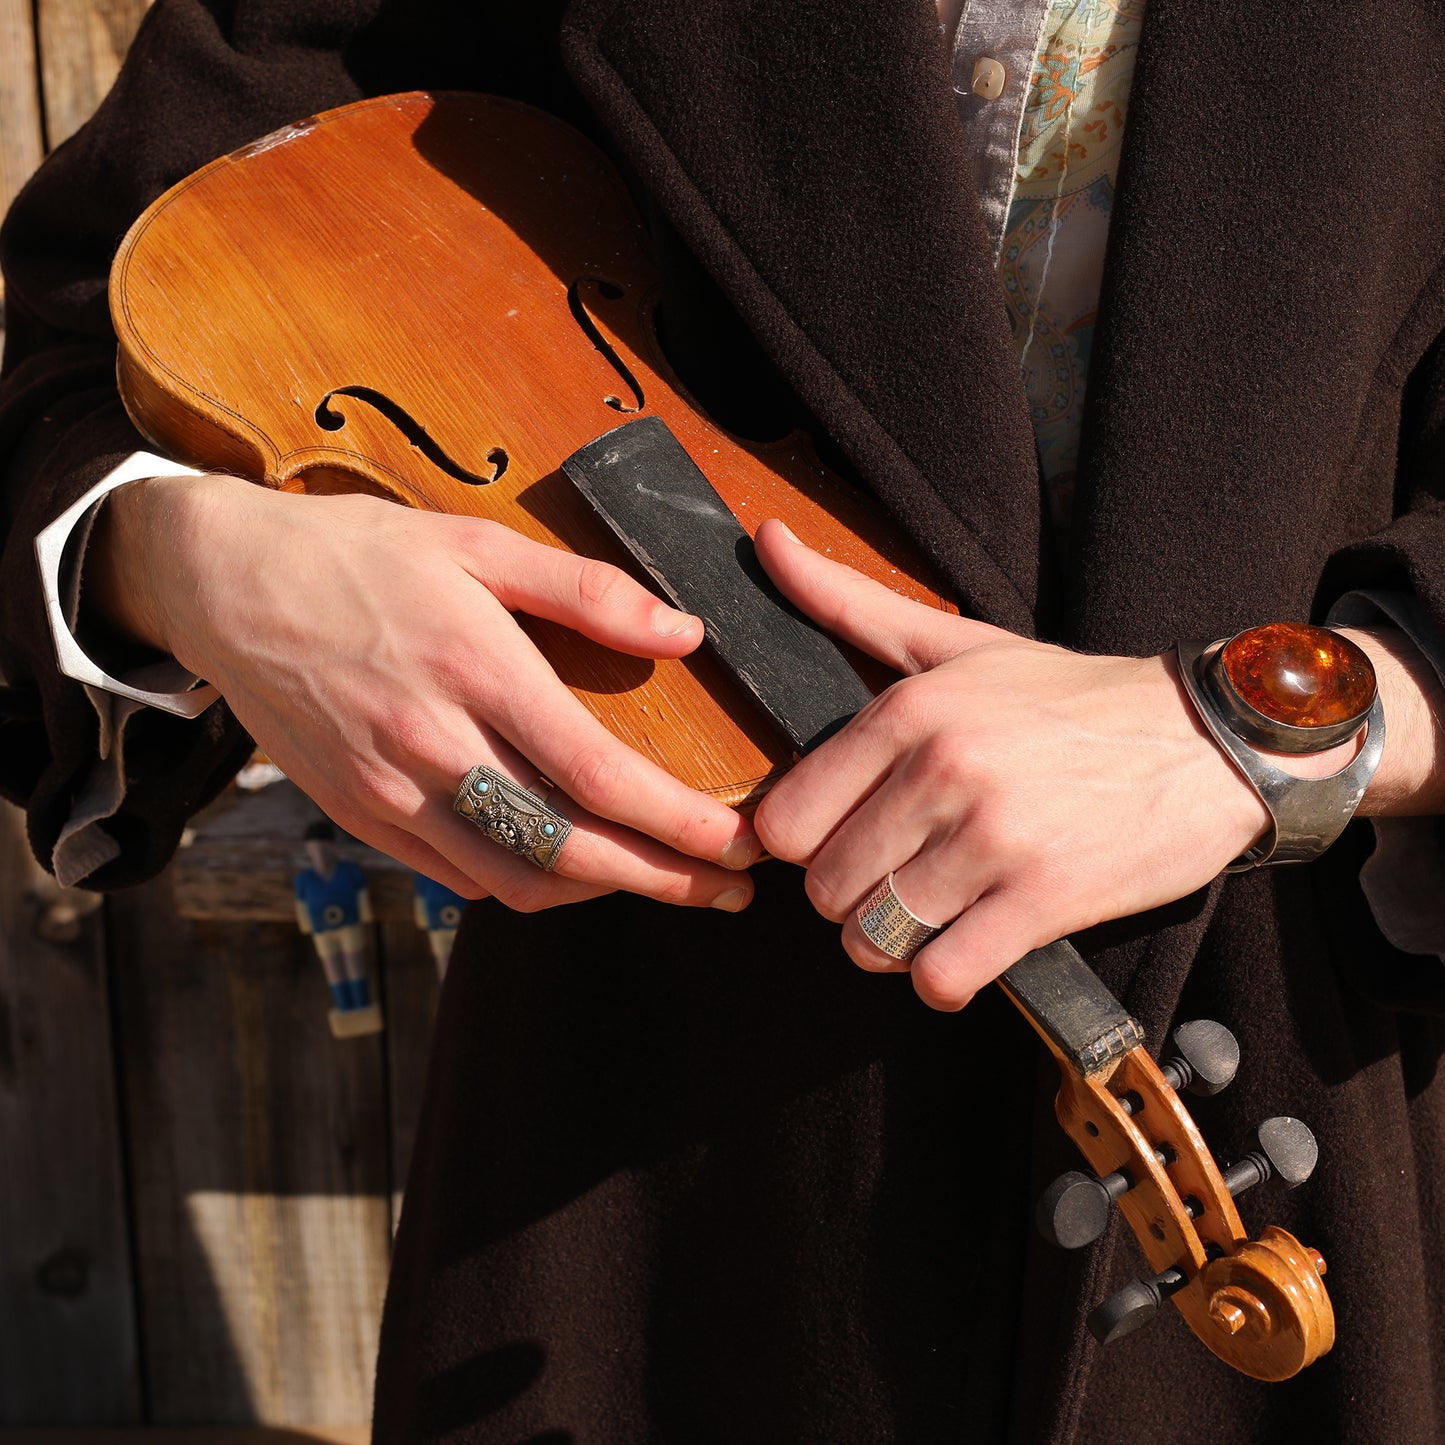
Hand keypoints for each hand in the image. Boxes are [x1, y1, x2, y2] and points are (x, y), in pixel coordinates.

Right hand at [88, 474, 758, 910]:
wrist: (224, 585)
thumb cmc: (356, 555)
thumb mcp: (474, 541)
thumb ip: (585, 589)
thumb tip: (684, 631)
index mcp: (475, 670)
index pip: (598, 772)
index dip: (680, 820)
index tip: (741, 841)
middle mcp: (432, 746)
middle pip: (568, 848)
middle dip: (665, 879)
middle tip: (731, 888)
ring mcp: (390, 793)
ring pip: (516, 880)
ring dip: (602, 892)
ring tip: (666, 881)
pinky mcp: (360, 818)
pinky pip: (460, 878)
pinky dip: (528, 884)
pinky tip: (570, 867)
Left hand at [750, 520, 1285, 1009]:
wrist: (1208, 739)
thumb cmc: (1068, 698)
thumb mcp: (954, 642)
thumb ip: (848, 603)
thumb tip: (765, 540)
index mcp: (910, 711)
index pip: (787, 821)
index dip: (805, 845)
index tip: (841, 840)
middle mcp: (944, 770)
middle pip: (825, 888)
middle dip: (848, 898)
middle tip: (892, 880)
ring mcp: (994, 838)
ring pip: (874, 938)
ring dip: (891, 943)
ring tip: (927, 914)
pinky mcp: (1045, 899)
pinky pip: (942, 976)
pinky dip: (943, 977)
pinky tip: (967, 946)